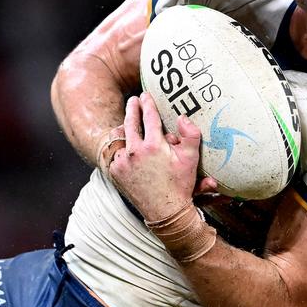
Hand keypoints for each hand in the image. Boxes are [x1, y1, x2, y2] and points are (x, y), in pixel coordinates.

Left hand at [108, 93, 202, 220]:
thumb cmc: (180, 185)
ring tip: (128, 123)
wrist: (165, 212)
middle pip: (130, 122)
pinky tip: (126, 146)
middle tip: (133, 100)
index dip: (148, 104)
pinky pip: (115, 154)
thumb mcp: (191, 159)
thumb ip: (191, 134)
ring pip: (120, 138)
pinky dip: (120, 149)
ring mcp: (122, 162)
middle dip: (132, 109)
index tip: (145, 95)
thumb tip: (183, 116)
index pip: (149, 117)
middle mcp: (134, 151)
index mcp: (153, 145)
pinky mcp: (115, 172)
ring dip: (124, 129)